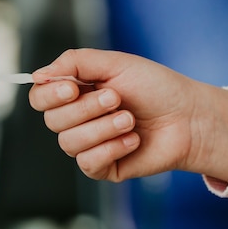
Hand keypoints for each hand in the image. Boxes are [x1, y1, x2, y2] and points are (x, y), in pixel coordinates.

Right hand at [29, 48, 227, 182]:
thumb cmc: (156, 87)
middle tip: (117, 98)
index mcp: (77, 92)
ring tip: (130, 119)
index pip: (40, 97)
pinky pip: (88, 163)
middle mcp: (78, 118)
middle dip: (86, 108)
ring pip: (69, 143)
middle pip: (53, 121)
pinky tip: (132, 140)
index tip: (73, 87)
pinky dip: (112, 148)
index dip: (50, 94)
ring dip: (102, 128)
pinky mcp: (104, 166)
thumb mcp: (116, 63)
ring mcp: (90, 144)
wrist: (189, 116)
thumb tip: (38, 75)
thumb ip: (74, 62)